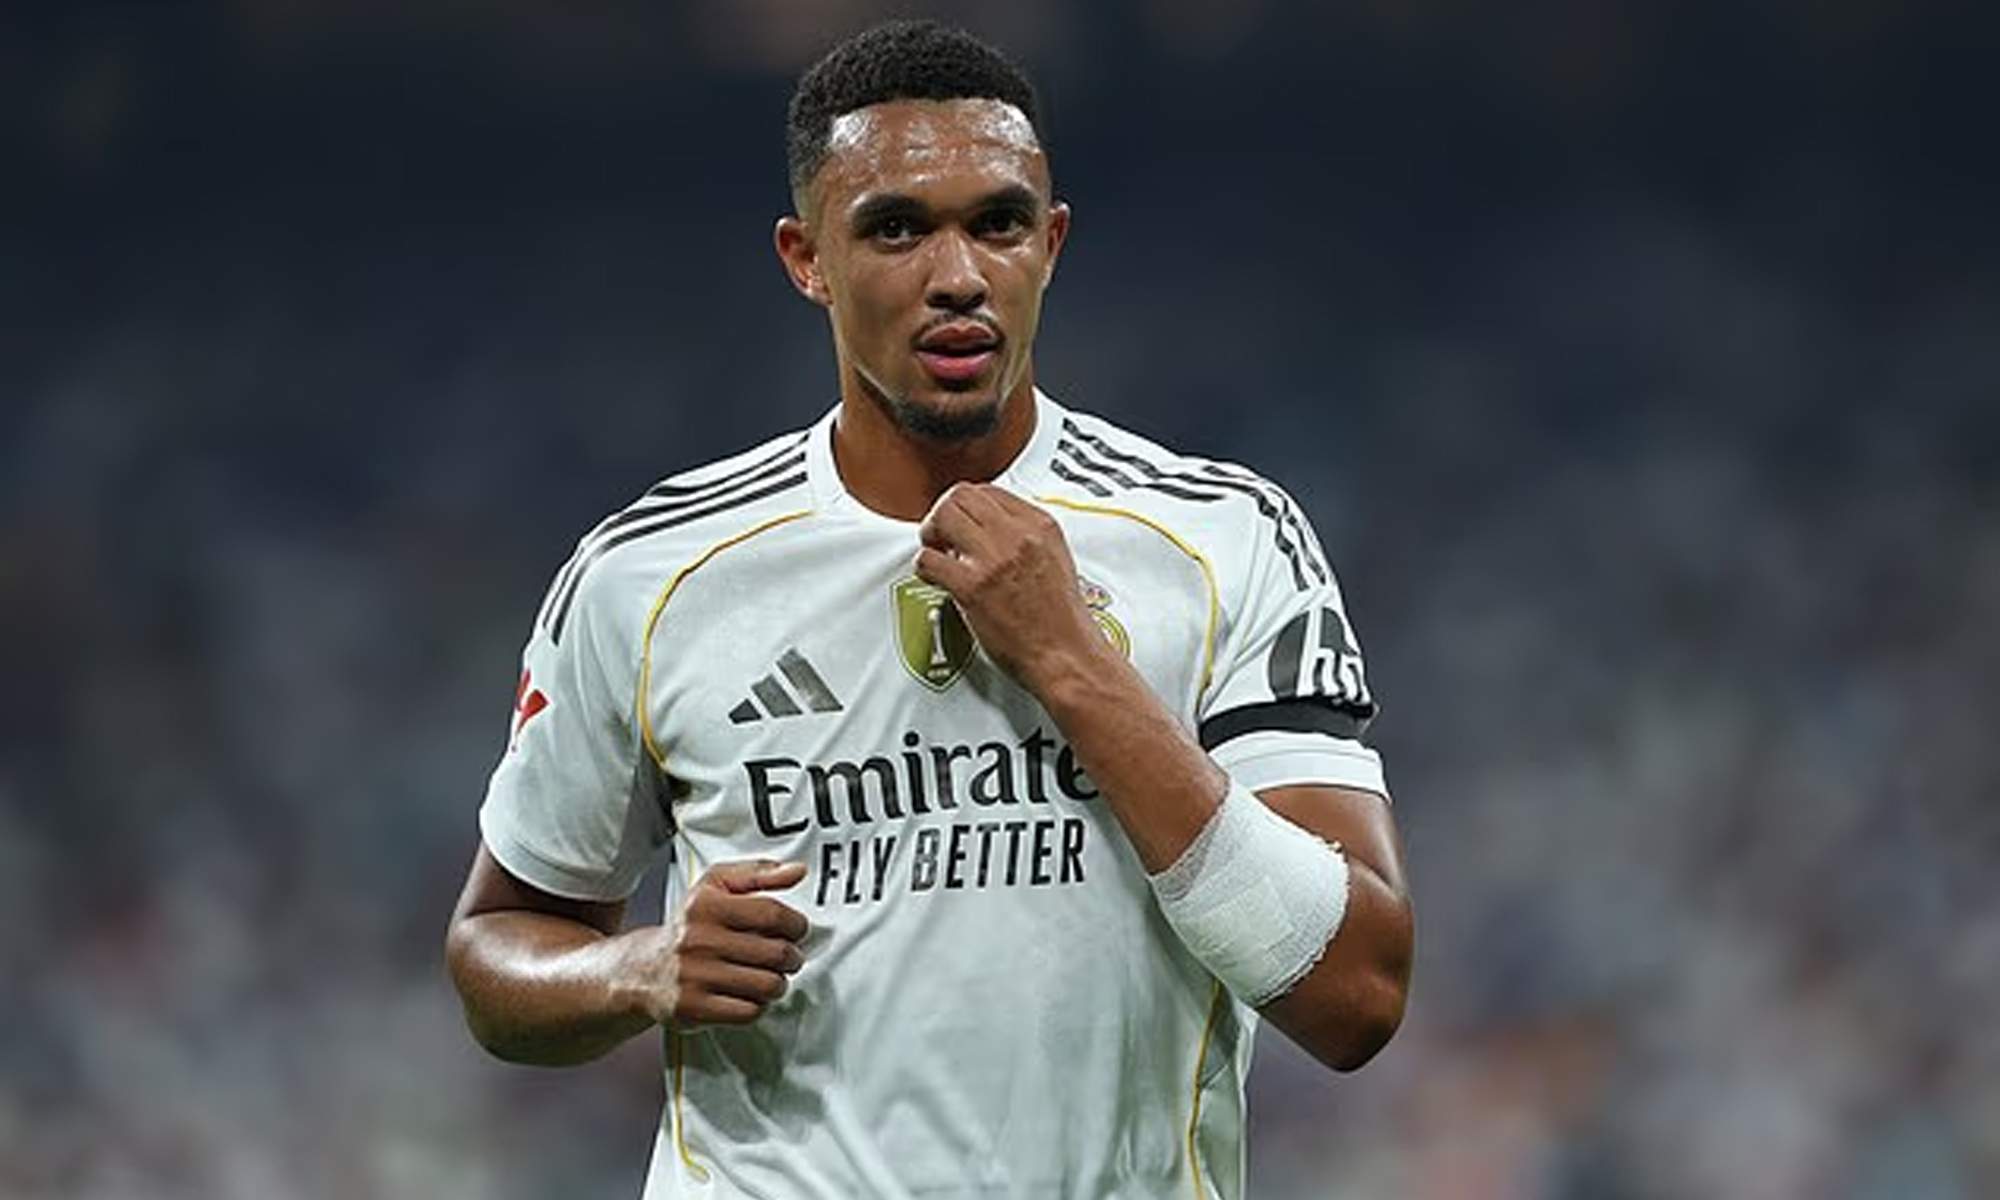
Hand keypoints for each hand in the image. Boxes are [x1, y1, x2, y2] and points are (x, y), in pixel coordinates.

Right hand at [622, 860, 808, 1026]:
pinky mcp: (695, 1008)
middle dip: (791, 957)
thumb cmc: (688, 927)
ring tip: (768, 976)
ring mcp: (695, 976)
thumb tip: (797, 871)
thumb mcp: (716, 886)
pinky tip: (748, 994)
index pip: (772, 914)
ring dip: (777, 983)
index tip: (796, 930)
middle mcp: (698, 940)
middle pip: (776, 953)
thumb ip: (758, 874)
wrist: (641, 970)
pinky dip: (757, 1005)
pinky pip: (750, 1011)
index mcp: (706, 905)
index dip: (796, 925)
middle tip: (786, 957)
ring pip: (768, 985)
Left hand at [915, 483, 1112, 693]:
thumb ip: (1026, 538)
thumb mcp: (1056, 560)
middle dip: (944, 513)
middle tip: (942, 536)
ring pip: (943, 516)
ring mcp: (994, 560)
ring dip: (931, 534)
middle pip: (961, 495)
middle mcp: (1018, 536)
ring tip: (938, 554)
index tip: (962, 523)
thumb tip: (990, 530)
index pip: (988, 490)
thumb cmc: (1062, 621)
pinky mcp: (973, 588)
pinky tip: (936, 579)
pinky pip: (929, 560)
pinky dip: (924, 567)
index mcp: (1041, 526)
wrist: (1067, 657)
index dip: (967, 506)